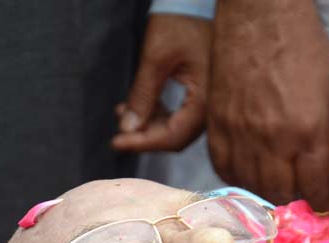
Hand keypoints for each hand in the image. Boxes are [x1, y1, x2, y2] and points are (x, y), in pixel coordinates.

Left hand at [111, 14, 211, 152]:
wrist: (196, 3)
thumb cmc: (181, 23)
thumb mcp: (156, 58)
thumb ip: (142, 95)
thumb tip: (128, 128)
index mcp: (206, 99)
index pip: (174, 136)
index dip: (144, 143)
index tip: (117, 142)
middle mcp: (211, 106)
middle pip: (176, 136)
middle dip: (145, 136)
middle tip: (117, 133)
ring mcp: (208, 101)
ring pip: (176, 127)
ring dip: (149, 125)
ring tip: (123, 112)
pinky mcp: (201, 95)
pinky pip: (180, 115)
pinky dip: (158, 115)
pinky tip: (140, 106)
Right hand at [207, 0, 328, 210]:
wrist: (260, 17)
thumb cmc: (304, 49)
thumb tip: (328, 171)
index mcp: (307, 133)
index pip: (313, 190)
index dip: (318, 207)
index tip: (320, 213)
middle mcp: (272, 141)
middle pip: (280, 195)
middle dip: (293, 207)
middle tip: (297, 207)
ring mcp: (241, 135)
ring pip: (250, 187)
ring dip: (265, 196)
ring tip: (275, 194)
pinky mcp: (217, 126)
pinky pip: (224, 168)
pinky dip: (237, 179)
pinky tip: (248, 176)